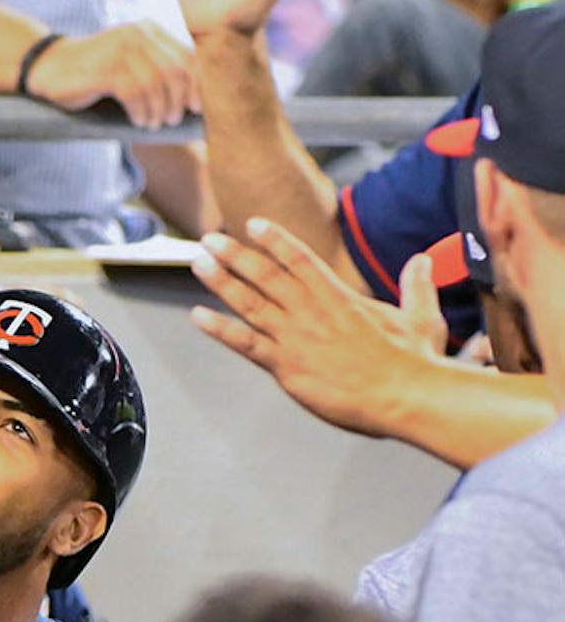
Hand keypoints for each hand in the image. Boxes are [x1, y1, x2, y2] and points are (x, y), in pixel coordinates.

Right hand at [25, 21, 198, 128]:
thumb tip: (189, 98)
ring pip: (155, 83)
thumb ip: (154, 67)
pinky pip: (134, 92)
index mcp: (149, 30)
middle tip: (171, 121)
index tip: (196, 108)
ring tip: (152, 124)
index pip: (187, 56)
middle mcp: (138, 34)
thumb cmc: (92, 72)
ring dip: (158, 109)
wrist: (48, 67)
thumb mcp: (128, 62)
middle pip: (175, 70)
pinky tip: (136, 121)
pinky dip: (140, 111)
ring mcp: (121, 49)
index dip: (196, 85)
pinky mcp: (105, 68)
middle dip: (178, 100)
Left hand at [189, 217, 447, 438]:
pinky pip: (246, 344)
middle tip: (209, 239)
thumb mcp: (422, 317)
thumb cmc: (416, 364)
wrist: (407, 397)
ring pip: (251, 302)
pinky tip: (198, 317)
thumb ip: (418, 286)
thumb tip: (423, 260)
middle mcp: (313, 312)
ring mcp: (297, 338)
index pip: (301, 259)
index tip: (254, 224)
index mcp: (341, 298)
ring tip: (200, 263)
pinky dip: (221, 329)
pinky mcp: (288, 366)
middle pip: (267, 275)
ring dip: (223, 281)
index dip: (275, 239)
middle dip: (236, 254)